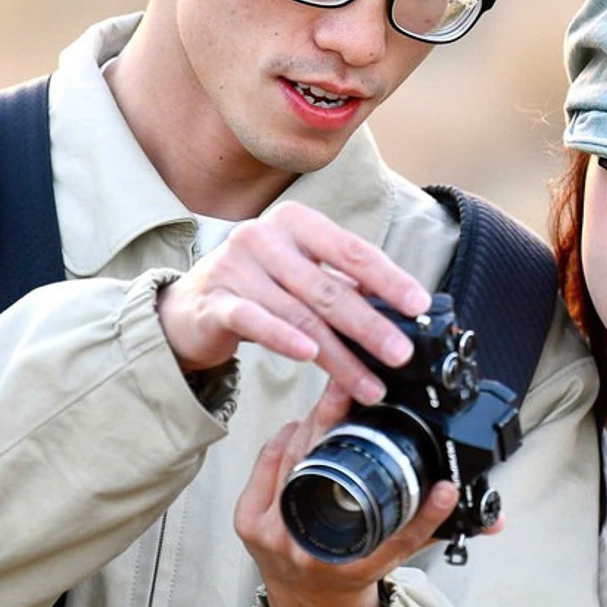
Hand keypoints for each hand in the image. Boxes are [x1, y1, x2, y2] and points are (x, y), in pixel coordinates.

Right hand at [156, 200, 428, 402]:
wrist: (187, 308)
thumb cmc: (258, 287)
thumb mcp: (301, 275)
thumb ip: (343, 285)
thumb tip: (401, 310)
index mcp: (296, 222)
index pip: (352, 250)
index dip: (389, 279)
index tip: (419, 306)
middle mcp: (263, 236)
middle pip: (329, 288)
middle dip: (370, 326)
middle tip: (401, 355)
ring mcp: (235, 267)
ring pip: (300, 315)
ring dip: (340, 355)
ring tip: (369, 384)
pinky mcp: (213, 301)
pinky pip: (255, 321)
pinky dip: (285, 339)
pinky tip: (310, 357)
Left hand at [233, 386, 501, 606]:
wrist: (307, 604)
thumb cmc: (352, 571)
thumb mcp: (395, 556)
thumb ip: (440, 528)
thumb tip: (496, 519)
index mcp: (352, 568)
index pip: (397, 536)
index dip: (424, 510)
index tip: (443, 482)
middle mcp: (310, 555)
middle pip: (328, 473)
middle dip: (342, 422)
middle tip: (360, 387)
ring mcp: (273, 537)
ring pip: (294, 460)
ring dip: (313, 421)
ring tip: (335, 394)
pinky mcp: (248, 521)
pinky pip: (267, 463)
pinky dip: (286, 436)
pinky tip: (303, 419)